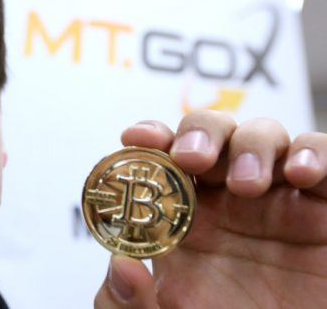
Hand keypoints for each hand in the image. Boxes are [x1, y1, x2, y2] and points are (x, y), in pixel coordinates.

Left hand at [94, 111, 326, 307]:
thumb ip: (129, 301)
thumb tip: (119, 267)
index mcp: (185, 215)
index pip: (163, 158)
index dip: (150, 139)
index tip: (135, 138)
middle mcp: (228, 197)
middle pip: (211, 133)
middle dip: (199, 134)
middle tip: (191, 158)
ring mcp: (279, 197)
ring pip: (263, 136)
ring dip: (251, 145)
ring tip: (246, 184)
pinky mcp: (326, 206)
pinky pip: (324, 158)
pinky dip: (315, 153)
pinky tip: (301, 175)